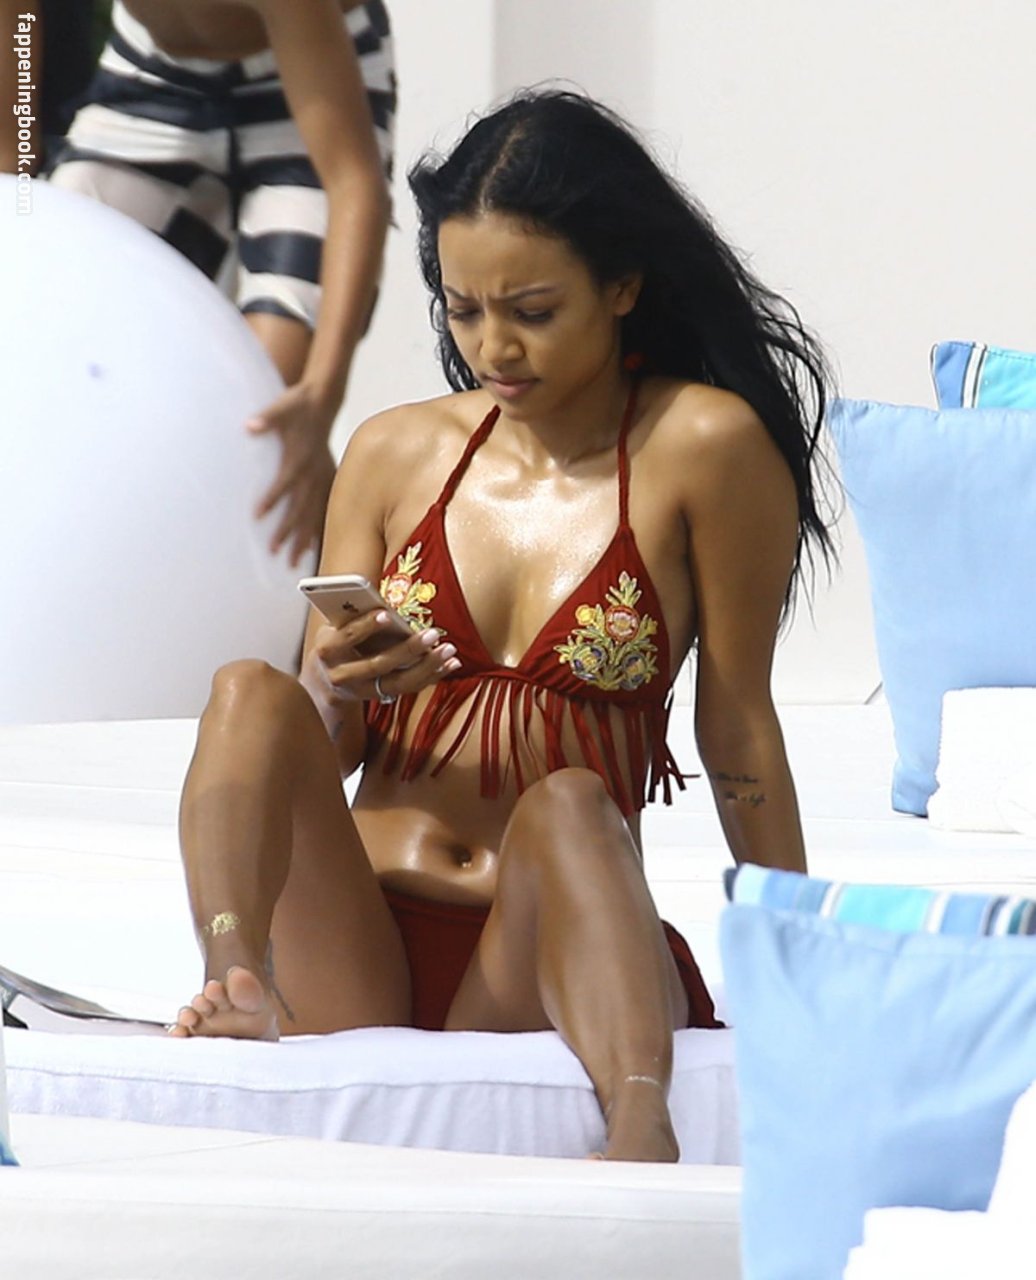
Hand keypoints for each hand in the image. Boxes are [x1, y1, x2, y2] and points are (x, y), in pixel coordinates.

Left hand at [247, 382, 338, 565]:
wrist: (322, 403)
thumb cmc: (298, 406)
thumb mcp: (281, 407)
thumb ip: (267, 418)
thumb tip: (250, 425)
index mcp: (299, 459)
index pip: (284, 483)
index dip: (271, 499)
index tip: (258, 517)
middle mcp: (312, 473)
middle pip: (300, 507)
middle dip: (288, 531)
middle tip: (275, 552)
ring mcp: (321, 479)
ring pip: (314, 514)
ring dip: (304, 538)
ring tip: (294, 561)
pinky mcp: (326, 480)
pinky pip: (324, 510)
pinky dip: (319, 529)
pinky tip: (312, 548)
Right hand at [310, 609, 460, 704]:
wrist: (323, 683)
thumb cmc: (335, 643)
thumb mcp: (335, 627)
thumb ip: (353, 617)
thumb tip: (387, 606)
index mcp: (328, 650)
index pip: (348, 637)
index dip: (366, 626)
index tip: (387, 615)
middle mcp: (343, 675)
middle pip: (379, 664)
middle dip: (408, 649)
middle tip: (433, 634)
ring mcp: (361, 690)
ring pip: (398, 682)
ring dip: (427, 666)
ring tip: (450, 650)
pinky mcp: (379, 697)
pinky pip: (408, 688)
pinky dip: (431, 675)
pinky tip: (450, 663)